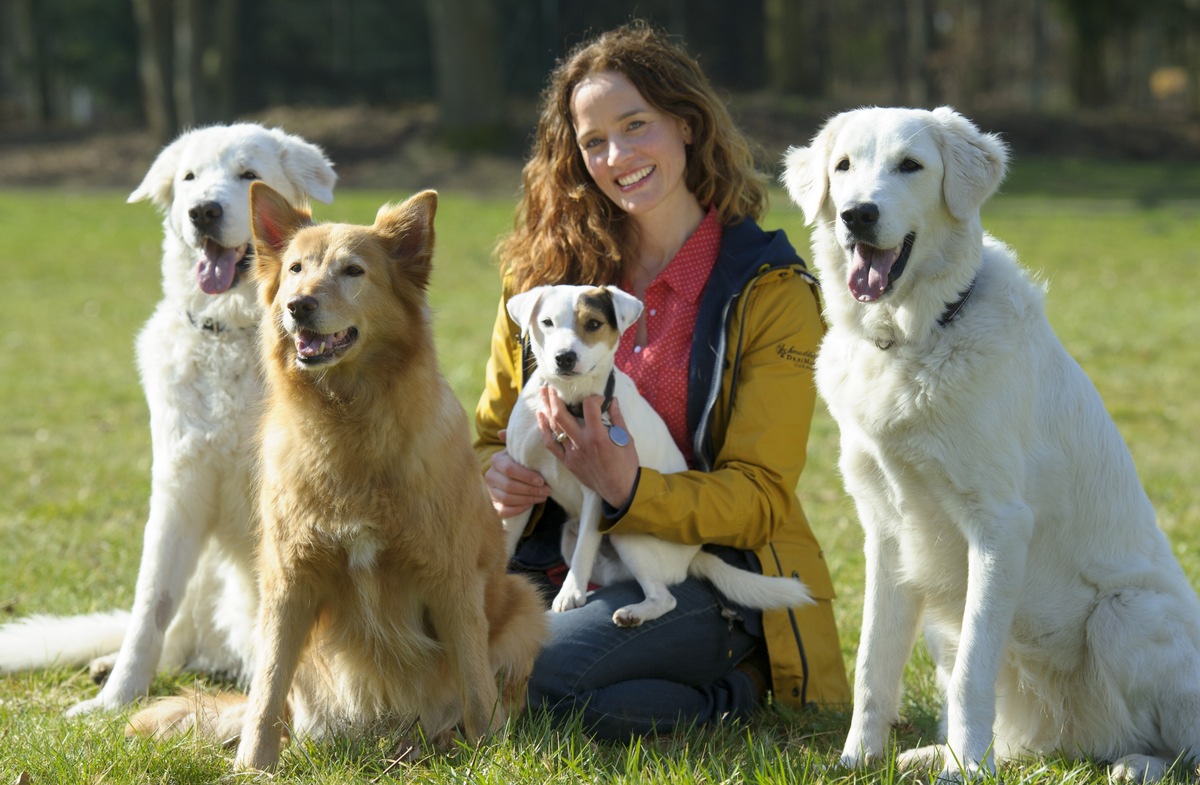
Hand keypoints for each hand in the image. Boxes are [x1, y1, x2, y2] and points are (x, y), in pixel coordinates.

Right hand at [485, 433, 550, 517]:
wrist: (514, 475)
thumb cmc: (520, 460)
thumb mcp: (520, 450)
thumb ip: (516, 440)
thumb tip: (501, 432)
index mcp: (496, 460)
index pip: (510, 470)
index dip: (526, 476)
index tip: (542, 480)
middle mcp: (490, 475)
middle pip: (509, 486)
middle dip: (531, 490)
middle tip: (547, 491)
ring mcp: (490, 491)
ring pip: (507, 499)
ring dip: (528, 499)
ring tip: (543, 497)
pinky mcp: (493, 504)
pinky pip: (503, 510)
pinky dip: (518, 509)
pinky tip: (530, 504)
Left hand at [538, 386, 639, 509]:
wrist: (620, 489)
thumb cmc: (626, 464)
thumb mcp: (626, 439)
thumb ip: (618, 418)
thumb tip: (613, 400)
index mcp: (598, 435)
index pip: (589, 407)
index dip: (593, 398)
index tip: (598, 399)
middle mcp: (582, 442)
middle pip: (561, 415)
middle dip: (554, 397)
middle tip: (551, 385)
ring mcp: (572, 453)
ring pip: (553, 427)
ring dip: (547, 408)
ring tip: (543, 394)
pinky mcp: (568, 462)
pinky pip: (551, 445)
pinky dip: (544, 430)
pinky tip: (541, 417)